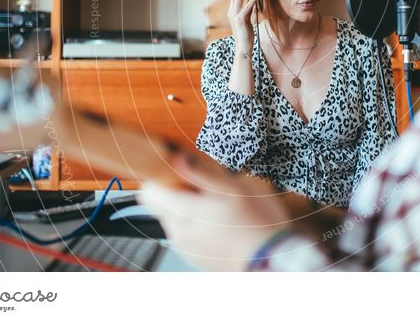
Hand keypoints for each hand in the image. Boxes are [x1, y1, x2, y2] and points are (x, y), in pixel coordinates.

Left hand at [138, 153, 292, 271]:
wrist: (272, 261)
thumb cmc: (258, 224)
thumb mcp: (234, 188)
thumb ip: (201, 173)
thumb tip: (178, 158)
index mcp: (185, 213)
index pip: (148, 191)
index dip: (162, 178)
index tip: (181, 173)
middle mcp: (179, 233)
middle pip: (160, 205)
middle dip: (178, 193)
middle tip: (206, 189)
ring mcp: (186, 248)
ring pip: (173, 219)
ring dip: (187, 210)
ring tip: (217, 209)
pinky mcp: (195, 258)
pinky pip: (186, 234)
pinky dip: (196, 226)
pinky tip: (221, 226)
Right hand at [228, 0, 257, 54]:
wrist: (243, 47)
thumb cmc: (246, 35)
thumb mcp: (247, 20)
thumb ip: (249, 10)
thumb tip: (252, 0)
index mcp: (232, 12)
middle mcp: (231, 12)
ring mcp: (234, 16)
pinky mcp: (240, 20)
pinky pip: (246, 8)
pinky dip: (251, 0)